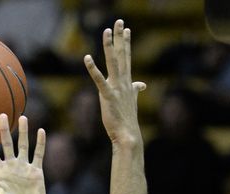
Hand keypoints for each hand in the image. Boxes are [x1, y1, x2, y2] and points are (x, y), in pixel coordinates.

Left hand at [0, 114, 46, 193]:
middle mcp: (11, 167)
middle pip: (8, 144)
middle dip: (4, 130)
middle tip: (2, 114)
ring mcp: (24, 168)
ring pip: (23, 146)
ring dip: (23, 132)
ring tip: (23, 118)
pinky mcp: (36, 172)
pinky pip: (38, 155)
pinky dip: (40, 143)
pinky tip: (40, 131)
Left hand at [83, 19, 146, 145]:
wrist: (129, 135)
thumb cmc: (127, 119)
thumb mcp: (132, 100)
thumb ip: (135, 89)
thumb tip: (142, 84)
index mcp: (128, 83)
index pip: (127, 58)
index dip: (126, 43)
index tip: (126, 29)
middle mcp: (124, 82)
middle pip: (122, 55)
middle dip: (120, 37)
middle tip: (119, 21)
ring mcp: (117, 88)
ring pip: (113, 63)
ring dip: (110, 46)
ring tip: (106, 31)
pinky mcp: (108, 97)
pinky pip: (99, 80)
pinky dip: (93, 69)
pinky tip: (87, 58)